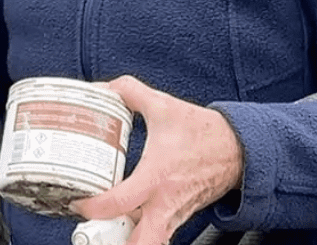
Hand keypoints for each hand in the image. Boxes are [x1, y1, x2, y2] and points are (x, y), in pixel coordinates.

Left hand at [69, 75, 243, 244]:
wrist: (238, 149)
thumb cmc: (203, 132)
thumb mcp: (162, 105)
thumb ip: (129, 92)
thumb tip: (104, 88)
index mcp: (156, 176)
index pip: (121, 202)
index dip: (94, 207)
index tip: (78, 203)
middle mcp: (165, 202)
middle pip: (142, 243)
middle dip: (116, 243)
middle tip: (92, 234)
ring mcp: (174, 214)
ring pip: (151, 243)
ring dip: (128, 240)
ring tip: (104, 232)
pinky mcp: (180, 216)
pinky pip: (158, 234)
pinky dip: (140, 234)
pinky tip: (124, 223)